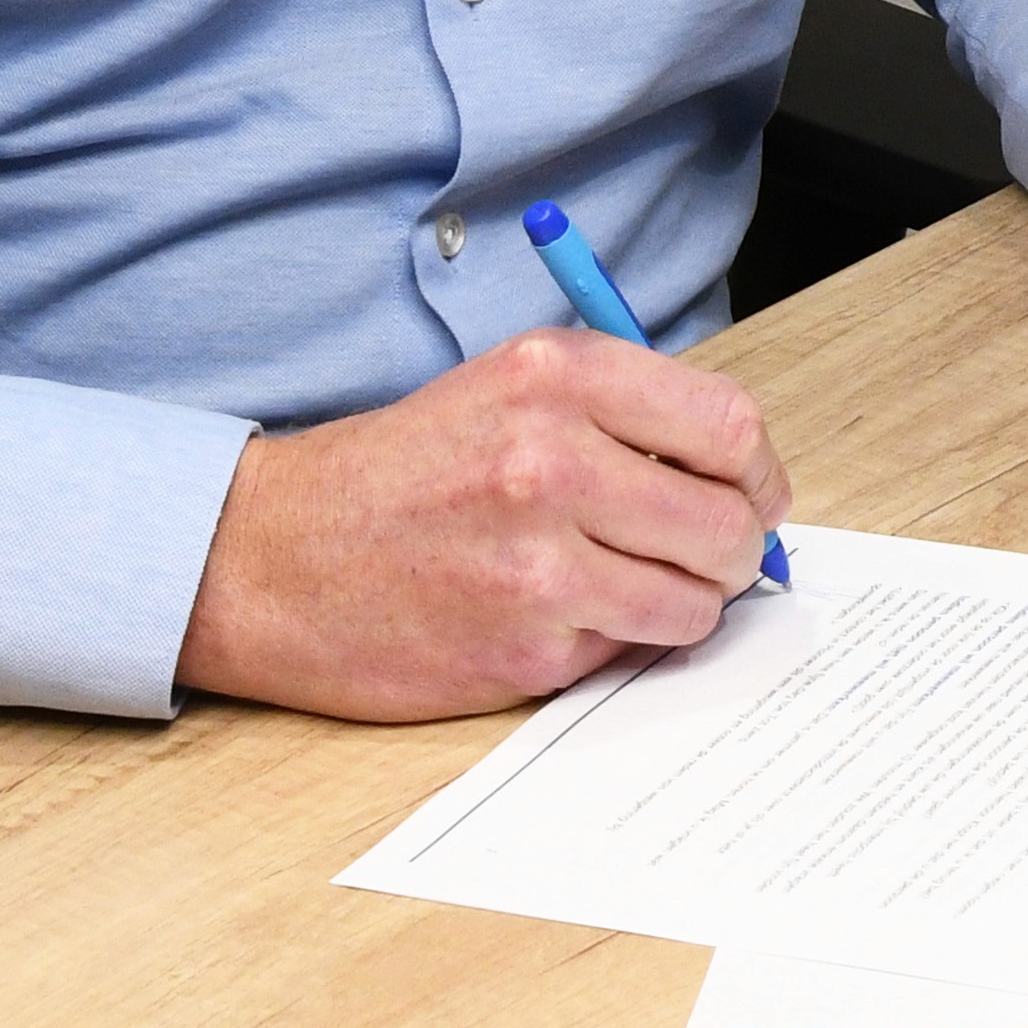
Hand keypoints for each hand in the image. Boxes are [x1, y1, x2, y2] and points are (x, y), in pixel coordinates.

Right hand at [178, 325, 794, 716]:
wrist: (270, 557)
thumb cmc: (398, 473)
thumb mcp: (506, 389)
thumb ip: (623, 412)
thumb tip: (739, 470)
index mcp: (557, 377)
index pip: (730, 425)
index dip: (757, 470)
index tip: (752, 491)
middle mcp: (551, 461)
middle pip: (728, 522)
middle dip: (736, 547)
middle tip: (712, 554)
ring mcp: (538, 564)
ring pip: (695, 600)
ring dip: (685, 602)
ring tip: (635, 586)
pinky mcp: (523, 651)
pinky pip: (627, 650)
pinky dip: (615, 639)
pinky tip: (561, 615)